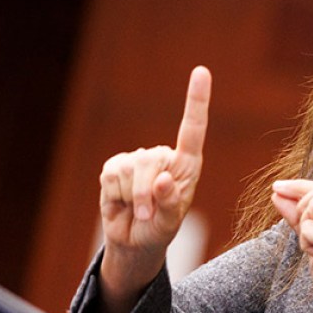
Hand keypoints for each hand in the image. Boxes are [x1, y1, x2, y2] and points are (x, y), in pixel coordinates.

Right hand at [97, 67, 210, 312]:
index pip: (193, 128)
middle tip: (149, 214)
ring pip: (130, 171)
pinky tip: (121, 203)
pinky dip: (115, 196)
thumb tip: (163, 180)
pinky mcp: (113, 167)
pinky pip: (111, 177)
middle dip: (146, 193)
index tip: (201, 71)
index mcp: (187, 164)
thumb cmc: (160, 230)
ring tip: (139, 211)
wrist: (135, 241)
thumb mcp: (170, 222)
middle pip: (151, 161)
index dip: (196, 99)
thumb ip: (170, 203)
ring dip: (132, 198)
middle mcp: (163, 157)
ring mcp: (136, 160)